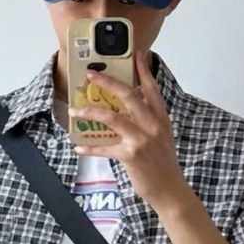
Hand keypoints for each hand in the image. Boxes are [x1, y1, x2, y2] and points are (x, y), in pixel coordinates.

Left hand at [74, 48, 187, 211]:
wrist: (169, 189)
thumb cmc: (163, 164)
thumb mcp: (162, 137)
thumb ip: (149, 121)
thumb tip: (130, 108)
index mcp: (161, 118)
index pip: (152, 89)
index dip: (143, 70)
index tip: (136, 54)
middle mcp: (152, 125)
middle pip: (128, 95)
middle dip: (108, 82)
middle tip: (92, 74)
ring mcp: (141, 139)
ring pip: (112, 117)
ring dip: (89, 112)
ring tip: (74, 111)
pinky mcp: (130, 155)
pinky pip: (105, 148)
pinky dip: (90, 148)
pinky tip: (79, 147)